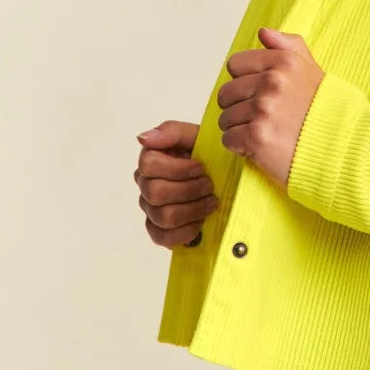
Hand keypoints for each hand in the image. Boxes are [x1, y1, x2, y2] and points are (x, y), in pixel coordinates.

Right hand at [134, 119, 218, 248]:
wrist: (227, 177)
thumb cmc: (209, 155)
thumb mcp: (197, 136)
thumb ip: (171, 132)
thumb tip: (142, 138)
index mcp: (151, 159)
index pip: (148, 165)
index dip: (178, 169)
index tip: (201, 167)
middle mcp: (145, 184)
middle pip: (155, 193)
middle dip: (189, 190)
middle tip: (210, 186)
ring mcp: (150, 209)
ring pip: (163, 216)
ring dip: (193, 210)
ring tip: (211, 202)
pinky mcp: (158, 230)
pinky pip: (163, 237)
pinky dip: (187, 231)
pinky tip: (201, 221)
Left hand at [217, 28, 325, 188]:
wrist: (343, 150)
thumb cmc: (326, 112)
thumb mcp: (313, 70)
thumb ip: (289, 46)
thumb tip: (263, 32)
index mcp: (284, 62)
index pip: (235, 65)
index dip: (244, 81)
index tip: (260, 94)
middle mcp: (273, 81)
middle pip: (226, 93)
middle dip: (239, 108)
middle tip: (264, 119)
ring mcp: (264, 109)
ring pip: (225, 118)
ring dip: (240, 129)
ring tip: (265, 133)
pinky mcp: (257, 137)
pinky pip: (228, 139)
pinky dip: (240, 148)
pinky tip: (261, 148)